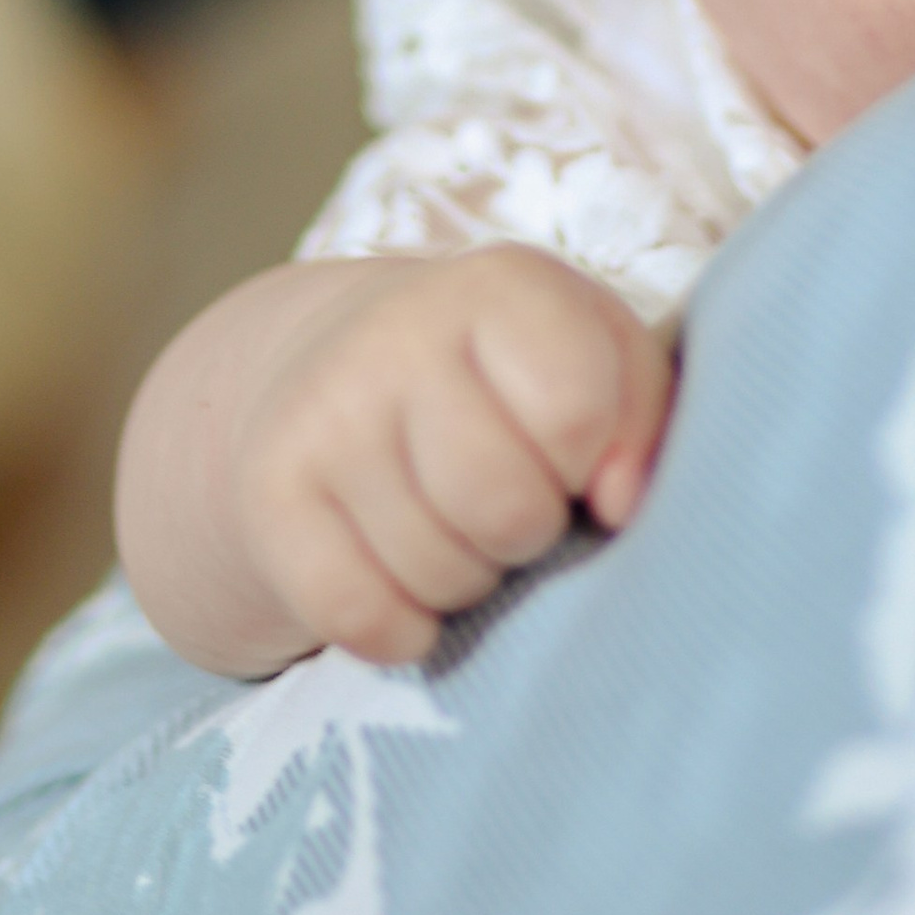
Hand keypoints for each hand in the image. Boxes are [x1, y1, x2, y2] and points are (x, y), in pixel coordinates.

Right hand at [119, 247, 673, 674]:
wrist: (336, 367)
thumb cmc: (512, 381)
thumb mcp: (601, 362)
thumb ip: (645, 416)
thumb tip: (622, 503)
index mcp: (502, 286)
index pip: (575, 412)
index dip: (592, 462)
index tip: (575, 455)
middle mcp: (398, 331)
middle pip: (506, 508)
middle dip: (528, 533)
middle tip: (512, 506)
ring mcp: (324, 411)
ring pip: (437, 573)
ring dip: (467, 580)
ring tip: (455, 527)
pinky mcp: (269, 492)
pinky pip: (362, 617)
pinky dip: (401, 629)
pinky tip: (402, 577)